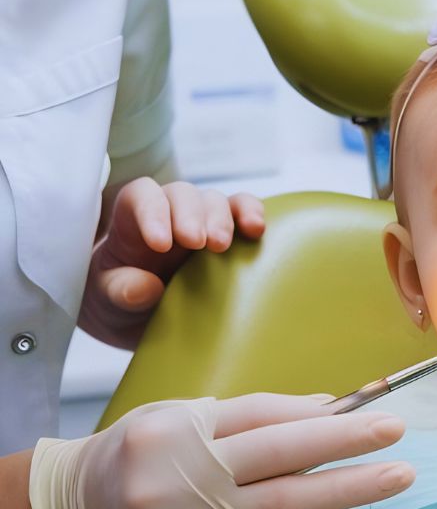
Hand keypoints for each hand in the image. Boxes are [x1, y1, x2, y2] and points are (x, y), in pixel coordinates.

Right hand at [29, 393, 414, 508]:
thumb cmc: (143, 454)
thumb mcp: (186, 418)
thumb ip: (255, 415)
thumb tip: (327, 408)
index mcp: (182, 429)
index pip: (264, 416)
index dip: (322, 414)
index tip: (373, 409)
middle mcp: (185, 475)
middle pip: (280, 455)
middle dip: (346, 443)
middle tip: (398, 433)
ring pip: (283, 504)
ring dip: (347, 489)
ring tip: (396, 477)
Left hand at [79, 178, 265, 348]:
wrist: (145, 314)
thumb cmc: (122, 298)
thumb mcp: (107, 299)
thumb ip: (119, 290)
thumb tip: (145, 287)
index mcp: (133, 221)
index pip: (141, 196)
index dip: (151, 212)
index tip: (160, 244)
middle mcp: (170, 213)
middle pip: (182, 194)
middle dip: (191, 216)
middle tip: (197, 243)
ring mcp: (203, 221)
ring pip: (215, 201)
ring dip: (221, 219)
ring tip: (222, 245)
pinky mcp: (231, 234)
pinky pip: (244, 210)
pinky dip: (252, 214)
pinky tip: (257, 230)